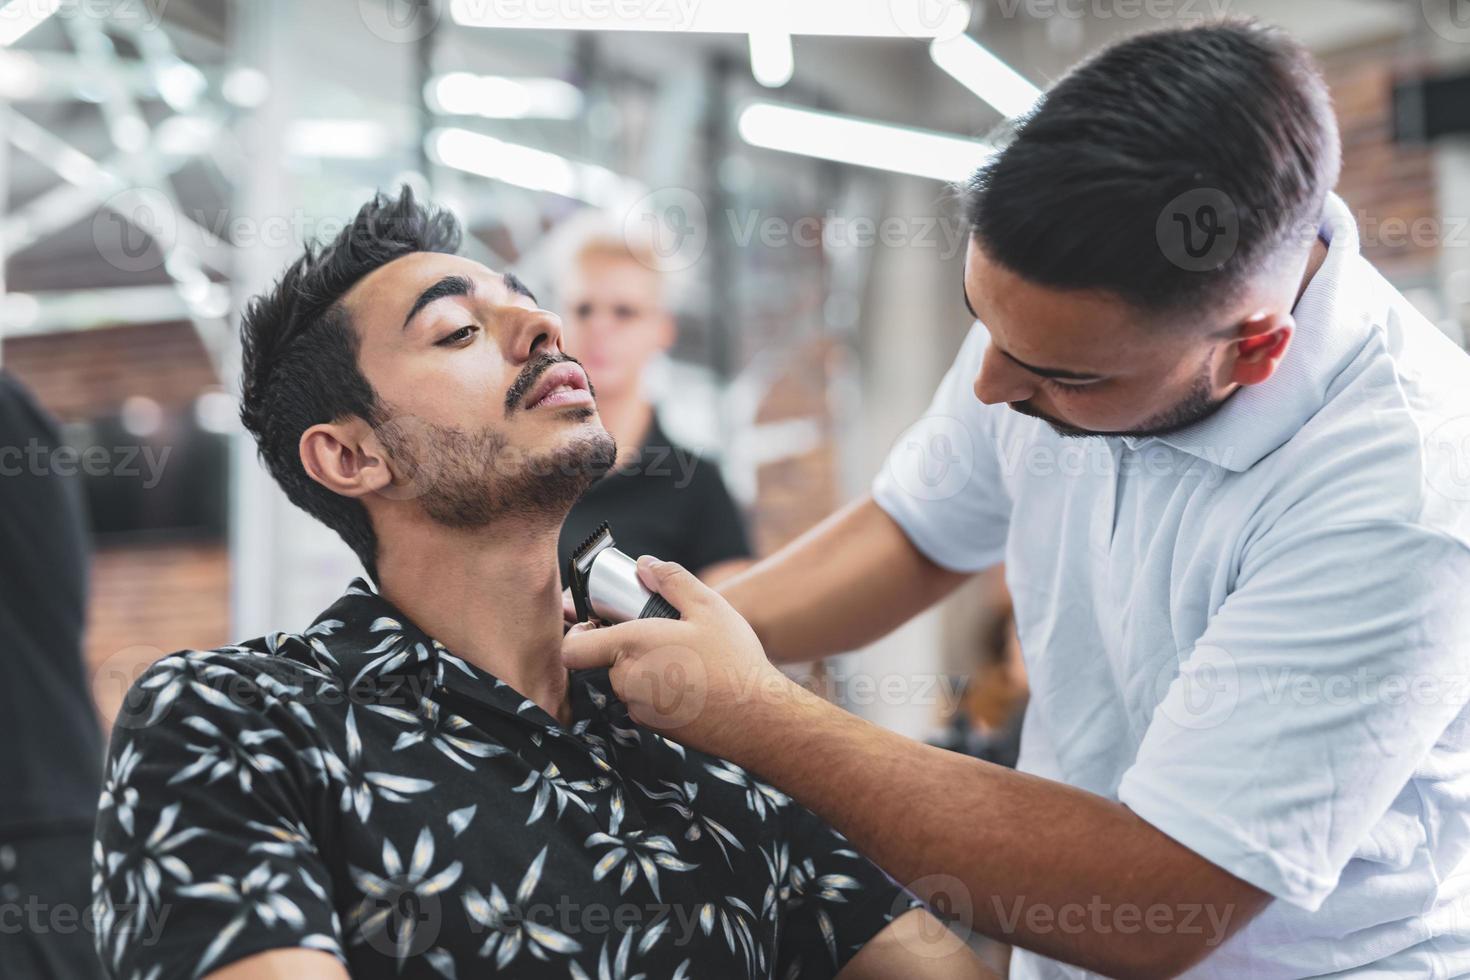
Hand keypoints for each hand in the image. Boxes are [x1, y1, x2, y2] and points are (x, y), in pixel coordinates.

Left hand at [561, 556, 793, 754]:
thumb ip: (672, 579)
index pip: (574, 647)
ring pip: (626, 679)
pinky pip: (642, 700)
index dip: (578, 632)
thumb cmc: (733, 662)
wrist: (756, 719)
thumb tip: (645, 565)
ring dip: (644, 666)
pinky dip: (657, 688)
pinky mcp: (653, 726)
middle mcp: (627, 681)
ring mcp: (638, 708)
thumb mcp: (708, 606)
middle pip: (604, 658)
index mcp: (631, 647)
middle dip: (624, 644)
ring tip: (682, 656)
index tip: (597, 621)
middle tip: (660, 632)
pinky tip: (690, 680)